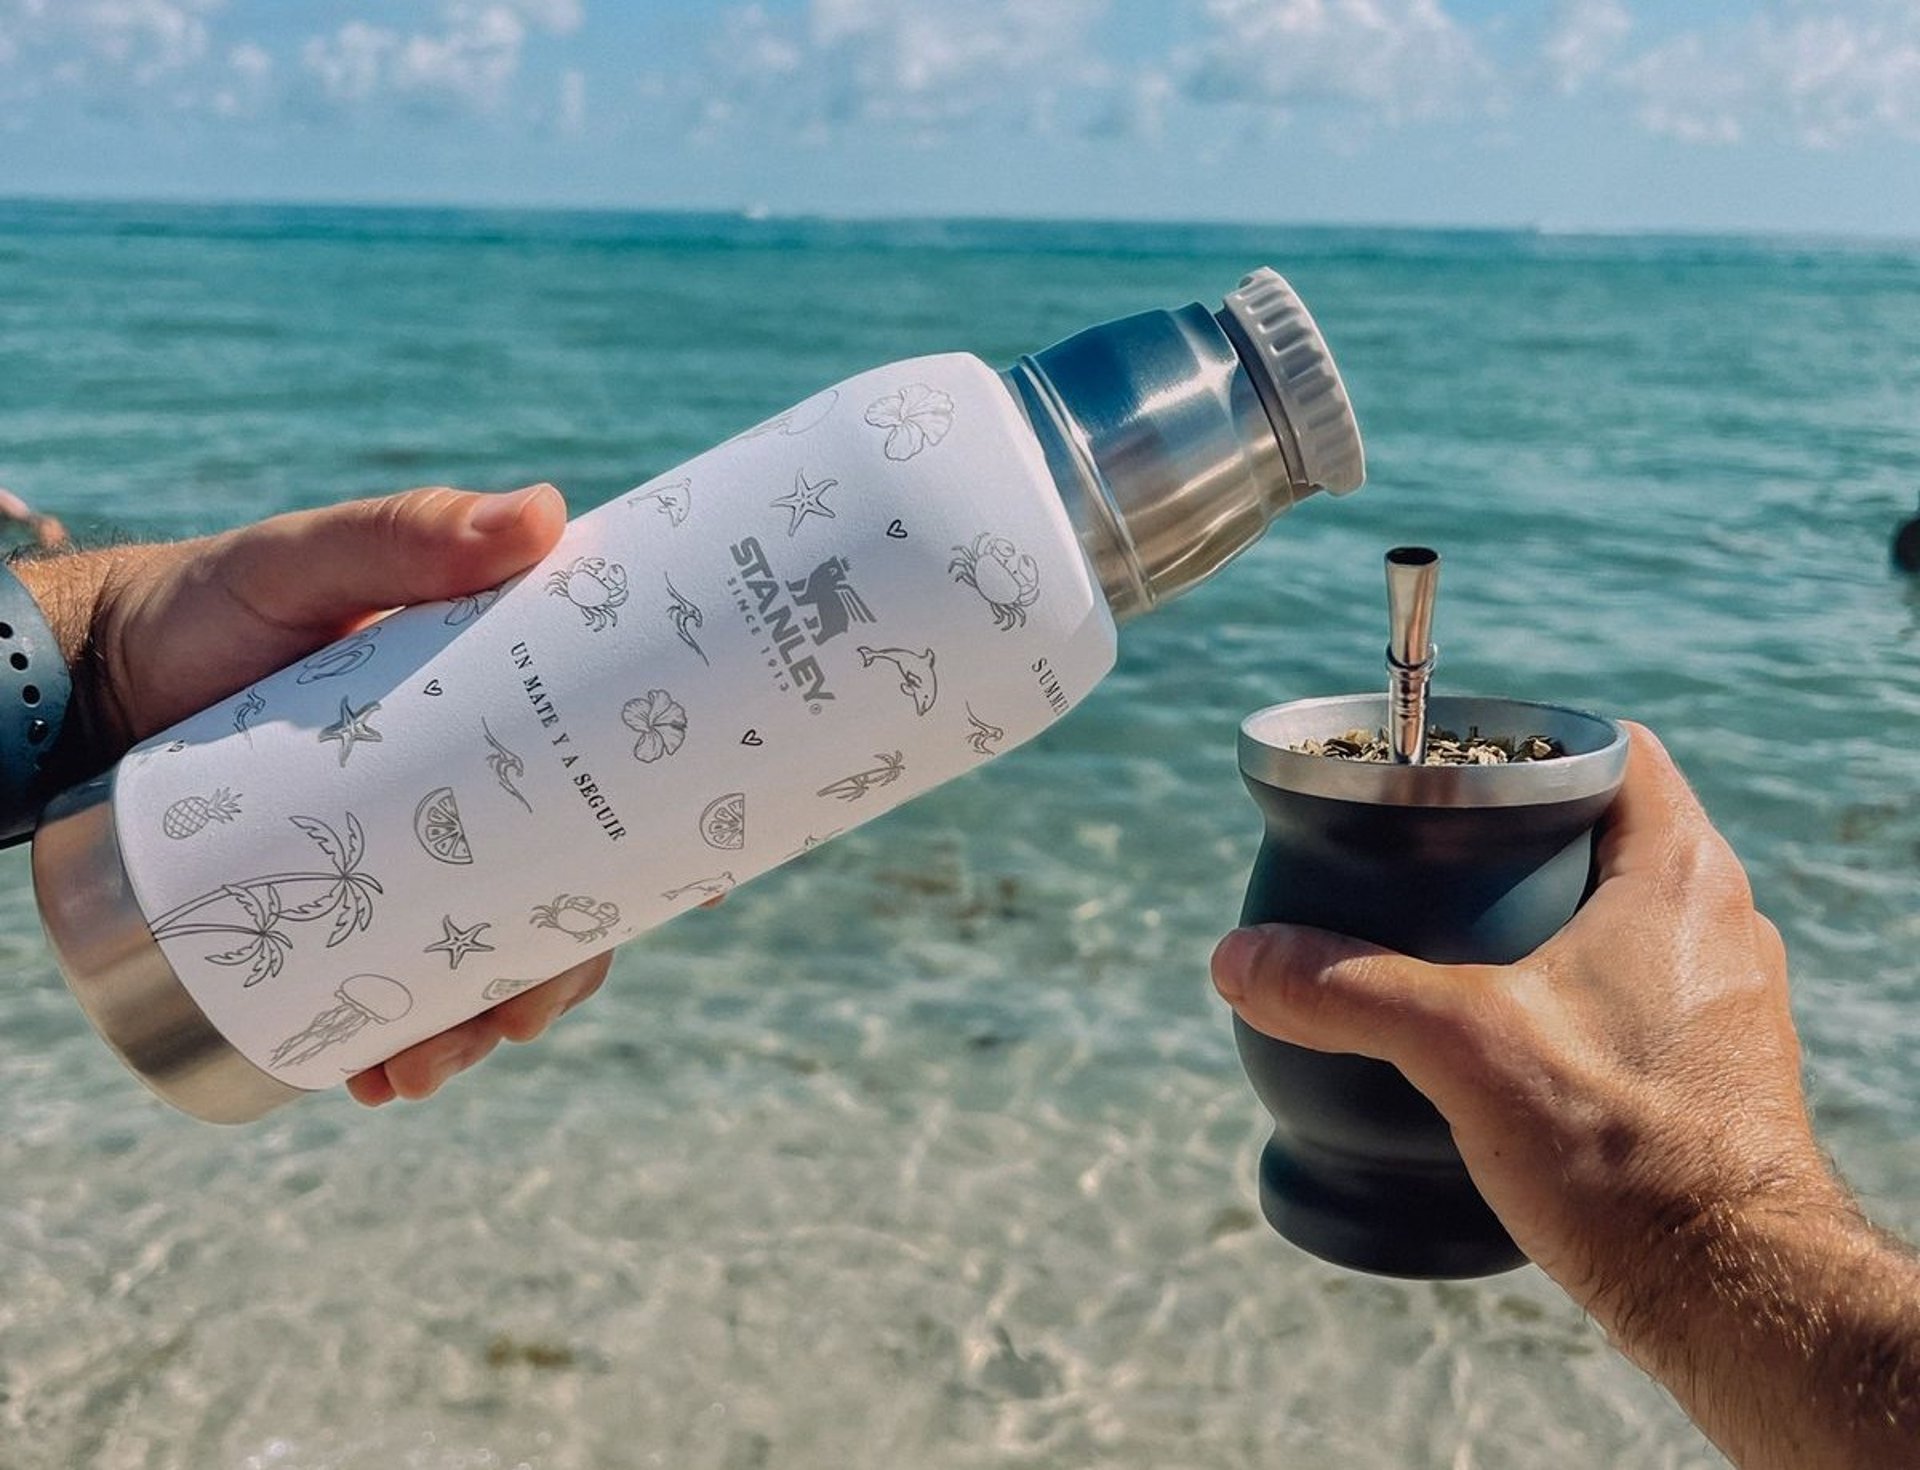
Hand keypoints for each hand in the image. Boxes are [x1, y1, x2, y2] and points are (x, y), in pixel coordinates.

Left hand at [17, 484, 609, 1104]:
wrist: (97, 680)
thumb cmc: (218, 606)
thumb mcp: (309, 560)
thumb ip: (408, 531)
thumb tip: (542, 513)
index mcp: (513, 718)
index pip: (616, 784)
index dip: (669, 848)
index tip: (696, 895)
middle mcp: (476, 797)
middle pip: (561, 900)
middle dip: (557, 977)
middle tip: (522, 1016)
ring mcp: (410, 859)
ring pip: (484, 960)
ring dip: (480, 1028)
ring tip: (424, 1068)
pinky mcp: (338, 908)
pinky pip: (394, 990)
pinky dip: (397, 1045)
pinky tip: (373, 1078)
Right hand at [1210, 723, 1834, 1320]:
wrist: (1732, 1298)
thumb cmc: (1627, 1155)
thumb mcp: (1461, 1050)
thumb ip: (1345, 989)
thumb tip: (1237, 957)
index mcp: (1678, 877)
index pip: (1609, 750)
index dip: (1522, 742)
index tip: (1445, 766)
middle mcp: (1720, 924)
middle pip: (1601, 833)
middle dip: (1510, 838)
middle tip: (1419, 857)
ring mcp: (1724, 1002)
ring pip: (1615, 917)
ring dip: (1535, 919)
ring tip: (1443, 948)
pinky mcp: (1712, 1071)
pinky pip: (1631, 991)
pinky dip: (1563, 990)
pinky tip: (1499, 1040)